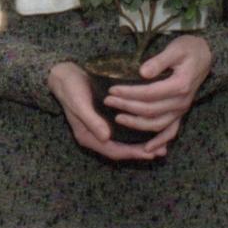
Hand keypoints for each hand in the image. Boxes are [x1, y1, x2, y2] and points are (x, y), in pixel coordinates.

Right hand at [47, 62, 168, 160]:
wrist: (64, 74)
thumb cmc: (71, 88)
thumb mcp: (79, 103)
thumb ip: (92, 120)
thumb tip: (106, 138)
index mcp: (88, 137)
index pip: (113, 151)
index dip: (132, 153)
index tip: (150, 153)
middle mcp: (96, 136)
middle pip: (121, 149)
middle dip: (141, 151)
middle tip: (162, 150)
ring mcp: (101, 127)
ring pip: (124, 141)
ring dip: (142, 142)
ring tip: (162, 142)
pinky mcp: (107, 118)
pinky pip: (124, 130)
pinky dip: (137, 130)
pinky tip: (150, 127)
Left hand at [103, 35, 211, 141]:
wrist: (206, 55)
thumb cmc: (189, 49)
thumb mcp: (175, 48)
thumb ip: (159, 61)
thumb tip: (142, 72)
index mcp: (179, 85)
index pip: (148, 93)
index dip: (129, 93)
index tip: (112, 90)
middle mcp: (181, 102)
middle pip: (149, 110)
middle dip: (126, 106)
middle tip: (107, 101)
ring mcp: (181, 109)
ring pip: (156, 124)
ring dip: (136, 124)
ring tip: (118, 118)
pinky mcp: (180, 113)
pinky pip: (171, 131)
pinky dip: (160, 141)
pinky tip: (147, 148)